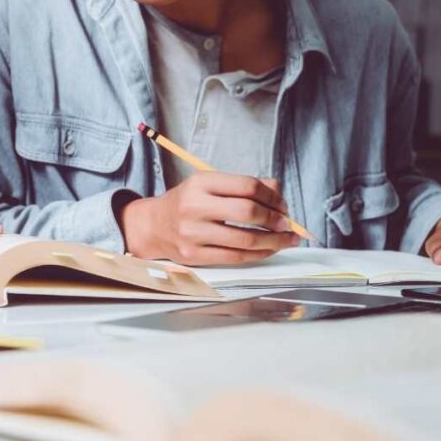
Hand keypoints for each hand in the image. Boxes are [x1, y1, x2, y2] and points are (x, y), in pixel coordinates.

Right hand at [121, 172, 300, 265]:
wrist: (154, 226)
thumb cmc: (187, 203)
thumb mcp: (209, 185)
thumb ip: (243, 186)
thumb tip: (278, 195)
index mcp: (200, 183)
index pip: (247, 186)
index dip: (272, 196)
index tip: (283, 205)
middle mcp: (194, 207)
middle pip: (247, 212)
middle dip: (275, 219)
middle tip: (287, 224)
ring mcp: (192, 234)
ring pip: (245, 239)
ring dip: (273, 241)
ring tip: (286, 240)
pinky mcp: (194, 256)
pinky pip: (235, 257)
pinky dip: (258, 254)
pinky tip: (268, 250)